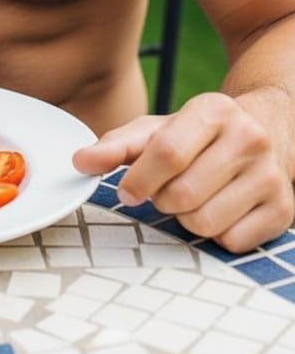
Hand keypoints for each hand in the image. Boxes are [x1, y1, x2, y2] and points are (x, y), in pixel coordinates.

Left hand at [72, 91, 294, 252]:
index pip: (167, 153)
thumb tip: (79, 162)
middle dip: (163, 200)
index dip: (139, 180)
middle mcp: (248, 138)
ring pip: (206, 223)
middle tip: (167, 190)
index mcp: (214, 110)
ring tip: (194, 197)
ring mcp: (270, 175)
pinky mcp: (284, 209)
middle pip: (183, 194)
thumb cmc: (200, 133)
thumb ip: (118, 145)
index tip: (127, 191)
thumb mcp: (160, 128)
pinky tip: (221, 209)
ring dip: (188, 219)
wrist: (265, 128)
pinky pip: (232, 242)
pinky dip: (218, 234)